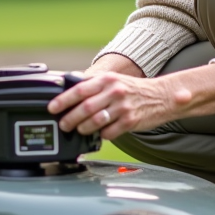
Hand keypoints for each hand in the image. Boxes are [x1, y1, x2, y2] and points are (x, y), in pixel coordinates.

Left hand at [48, 71, 193, 139]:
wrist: (162, 96)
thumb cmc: (134, 89)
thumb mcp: (114, 80)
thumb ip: (94, 86)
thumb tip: (69, 94)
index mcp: (107, 80)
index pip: (79, 90)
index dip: (63, 100)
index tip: (52, 108)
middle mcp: (115, 92)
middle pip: (85, 108)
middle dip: (70, 119)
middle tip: (63, 125)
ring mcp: (123, 107)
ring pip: (95, 121)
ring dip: (84, 128)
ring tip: (79, 130)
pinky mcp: (131, 121)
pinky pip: (109, 132)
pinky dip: (102, 135)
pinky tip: (100, 134)